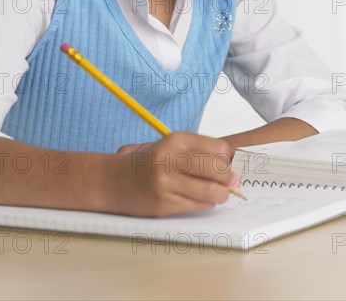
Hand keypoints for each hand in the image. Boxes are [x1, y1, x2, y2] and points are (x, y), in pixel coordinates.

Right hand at [102, 132, 239, 217]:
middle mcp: (170, 159)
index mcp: (175, 140)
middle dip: (230, 178)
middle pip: (218, 170)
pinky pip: (198, 206)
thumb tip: (233, 168)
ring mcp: (166, 183)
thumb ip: (199, 153)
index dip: (227, 159)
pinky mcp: (164, 204)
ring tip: (219, 193)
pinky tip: (200, 199)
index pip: (218, 148)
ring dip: (221, 195)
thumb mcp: (171, 147)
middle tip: (232, 182)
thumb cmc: (149, 162)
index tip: (227, 164)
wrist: (112, 181)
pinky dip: (206, 204)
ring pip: (212, 192)